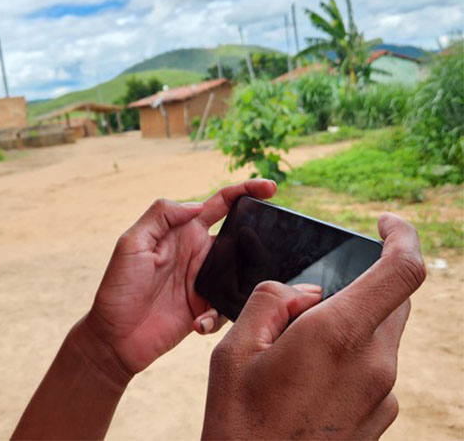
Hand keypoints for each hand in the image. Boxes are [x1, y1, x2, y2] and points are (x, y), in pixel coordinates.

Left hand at [81, 179, 277, 382]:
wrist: (114, 337)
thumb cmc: (118, 287)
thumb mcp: (132, 243)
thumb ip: (161, 216)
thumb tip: (196, 204)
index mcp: (183, 231)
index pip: (220, 204)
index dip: (245, 191)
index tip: (270, 187)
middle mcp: (198, 253)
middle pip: (240, 237)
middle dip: (259, 238)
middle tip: (273, 243)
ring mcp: (205, 281)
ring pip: (243, 273)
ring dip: (243, 282)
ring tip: (218, 294)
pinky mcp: (208, 309)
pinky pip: (229, 307)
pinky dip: (218, 316)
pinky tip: (197, 323)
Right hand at [202, 213, 425, 439]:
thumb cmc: (239, 417)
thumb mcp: (236, 347)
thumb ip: (273, 302)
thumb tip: (304, 293)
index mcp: (338, 336)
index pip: (402, 271)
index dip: (403, 236)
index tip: (385, 222)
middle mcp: (375, 364)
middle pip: (393, 299)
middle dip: (363, 284)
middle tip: (313, 299)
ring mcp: (383, 394)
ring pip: (383, 333)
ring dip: (353, 321)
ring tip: (298, 347)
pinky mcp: (382, 416)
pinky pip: (376, 365)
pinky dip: (352, 353)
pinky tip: (308, 377)